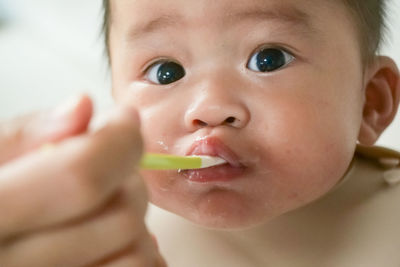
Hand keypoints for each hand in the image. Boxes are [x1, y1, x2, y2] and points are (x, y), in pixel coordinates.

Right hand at [0, 95, 165, 266]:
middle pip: (121, 217)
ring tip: (103, 206)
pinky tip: (110, 241)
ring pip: (137, 256)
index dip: (119, 141)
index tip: (125, 121)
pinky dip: (135, 252)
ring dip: (134, 221)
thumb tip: (82, 107)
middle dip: (127, 179)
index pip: (83, 179)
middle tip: (108, 166)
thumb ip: (20, 137)